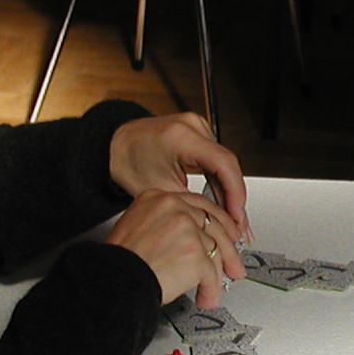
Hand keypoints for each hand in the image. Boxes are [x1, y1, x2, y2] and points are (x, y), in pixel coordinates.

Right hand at [103, 189, 241, 307]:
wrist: (113, 280)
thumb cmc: (120, 261)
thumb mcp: (136, 227)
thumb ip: (164, 224)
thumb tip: (190, 237)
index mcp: (158, 198)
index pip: (198, 204)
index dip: (216, 222)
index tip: (224, 233)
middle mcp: (174, 208)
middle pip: (214, 225)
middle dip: (227, 249)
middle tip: (232, 264)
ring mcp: (187, 230)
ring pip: (215, 251)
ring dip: (217, 274)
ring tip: (212, 288)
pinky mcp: (195, 254)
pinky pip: (211, 274)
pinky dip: (209, 290)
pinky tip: (204, 297)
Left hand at [108, 113, 249, 238]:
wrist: (114, 145)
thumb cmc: (128, 161)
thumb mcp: (160, 190)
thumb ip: (193, 204)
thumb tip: (218, 222)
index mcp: (181, 137)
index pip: (223, 164)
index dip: (235, 193)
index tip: (237, 216)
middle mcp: (193, 126)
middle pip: (227, 166)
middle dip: (235, 200)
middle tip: (239, 227)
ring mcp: (198, 127)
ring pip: (225, 165)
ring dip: (230, 193)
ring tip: (234, 220)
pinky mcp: (199, 134)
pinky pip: (218, 161)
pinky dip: (221, 183)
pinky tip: (226, 203)